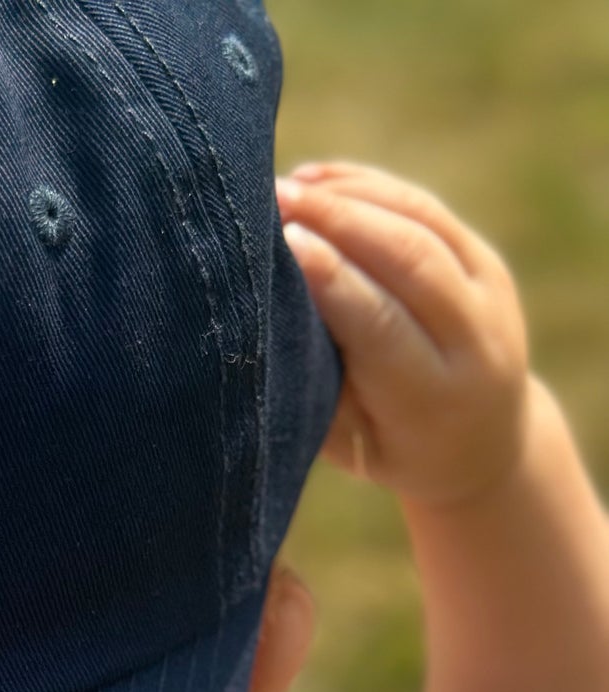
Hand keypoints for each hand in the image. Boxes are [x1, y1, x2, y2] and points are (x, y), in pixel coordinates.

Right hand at [277, 162, 531, 510]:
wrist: (479, 449)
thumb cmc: (386, 451)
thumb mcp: (351, 438)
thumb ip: (318, 381)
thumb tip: (262, 316)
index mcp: (434, 399)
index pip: (381, 323)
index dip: (333, 278)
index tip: (284, 243)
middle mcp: (475, 341)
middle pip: (409, 258)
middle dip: (339, 219)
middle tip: (274, 197)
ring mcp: (489, 293)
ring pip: (421, 221)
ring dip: (351, 195)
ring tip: (289, 185)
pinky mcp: (486, 261)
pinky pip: (427, 209)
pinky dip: (371, 188)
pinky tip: (319, 179)